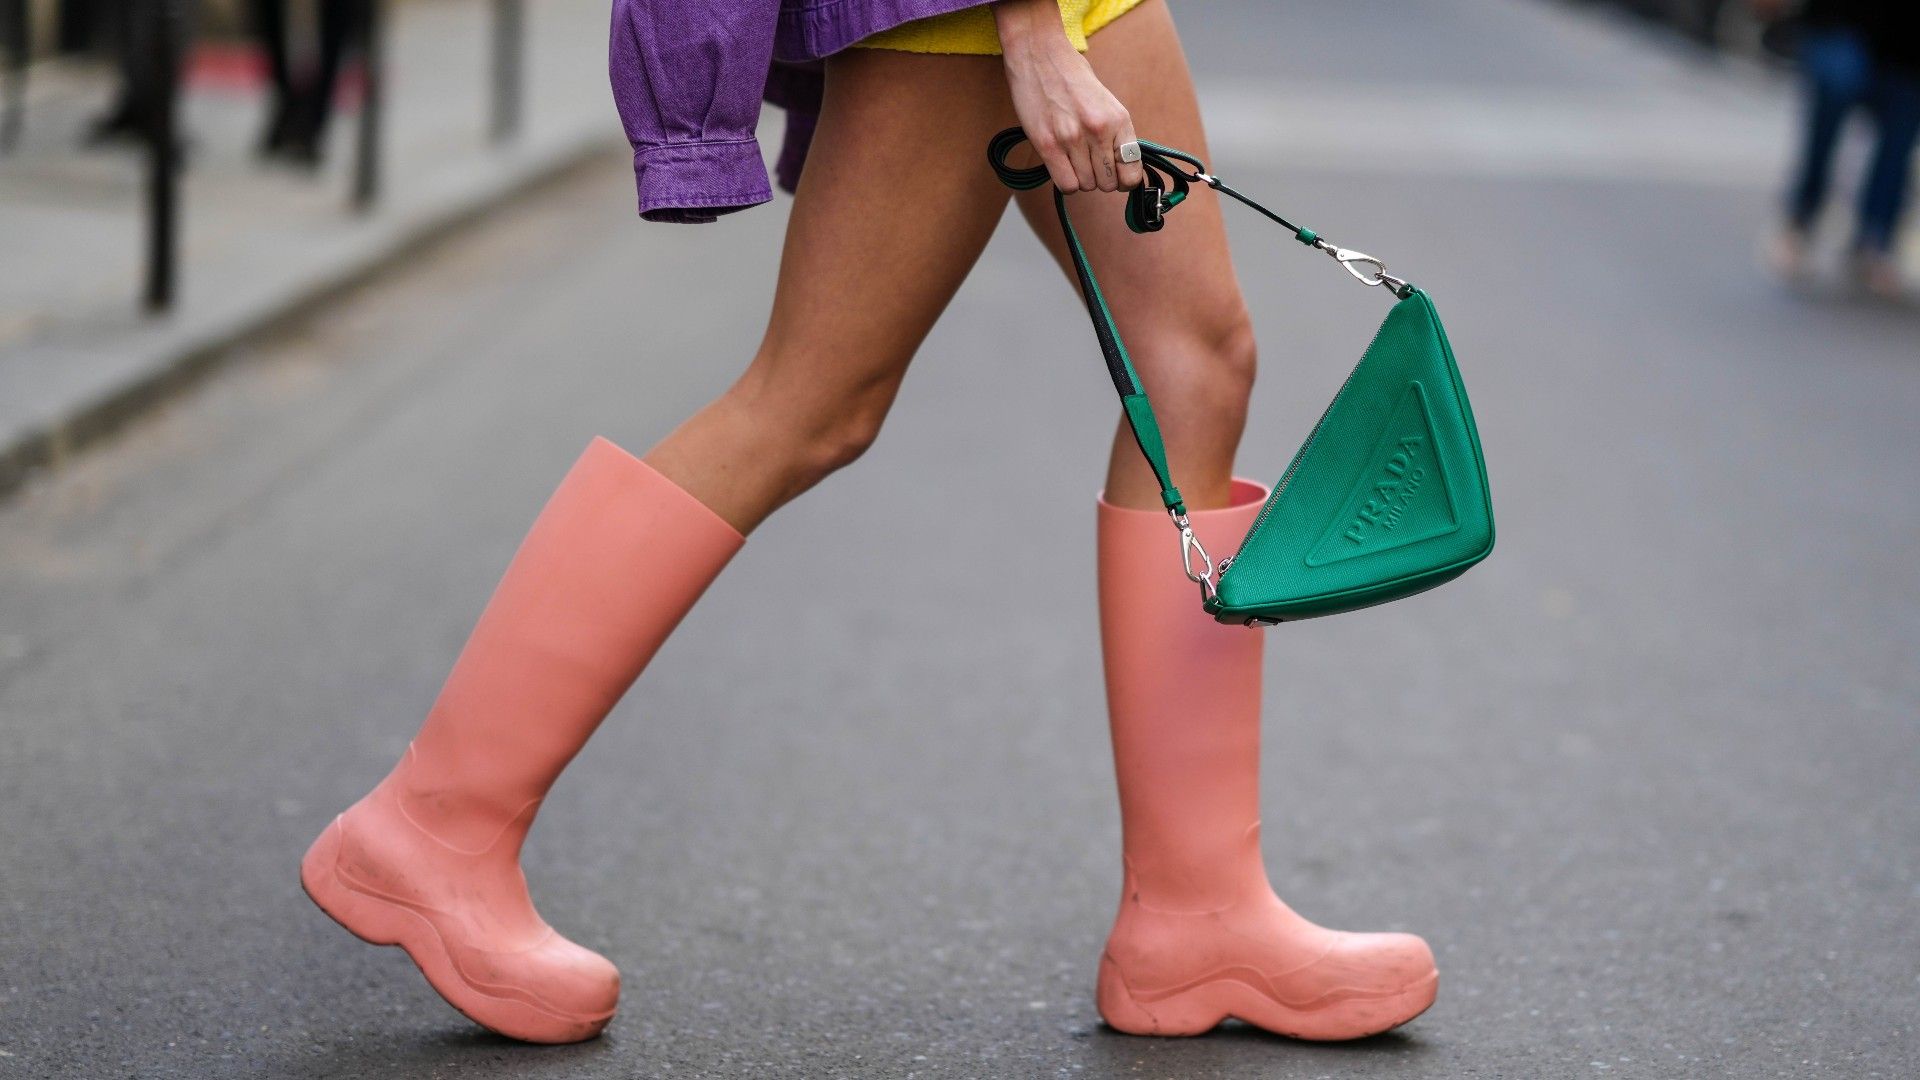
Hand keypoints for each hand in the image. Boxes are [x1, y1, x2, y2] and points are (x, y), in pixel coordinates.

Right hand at [994, 0, 1142, 192]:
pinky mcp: (1048, 145)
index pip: (1132, 170)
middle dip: (1100, 178)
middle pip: (1107, 183)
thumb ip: (1114, 133)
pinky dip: (1065, 180)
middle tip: (1089, 163)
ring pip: (1086, 185)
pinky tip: (1060, 164)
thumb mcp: (1105, 101)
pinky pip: (1066, 184)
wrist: (1039, 53)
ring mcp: (1073, 139)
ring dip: (1080, 177)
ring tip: (1071, 157)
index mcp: (1118, 118)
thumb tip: (1121, 167)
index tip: (1116, 176)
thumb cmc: (1071, 76)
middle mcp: (1099, 130)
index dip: (1124, 180)